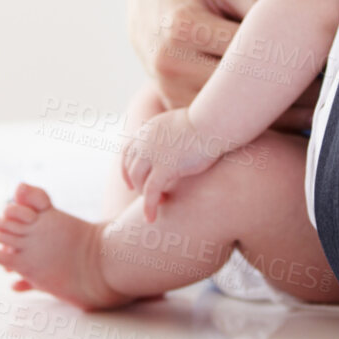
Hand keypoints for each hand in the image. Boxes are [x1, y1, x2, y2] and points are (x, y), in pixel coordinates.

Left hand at [120, 107, 223, 221]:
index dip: (127, 169)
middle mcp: (144, 142)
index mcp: (147, 130)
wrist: (212, 121)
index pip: (127, 152)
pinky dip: (148, 206)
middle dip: (137, 185)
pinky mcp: (164, 167)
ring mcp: (152, 155)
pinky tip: (150, 218)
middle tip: (148, 197)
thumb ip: (171, 134)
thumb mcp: (179, 122)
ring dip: (145, 196)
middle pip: (131, 169)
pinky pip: (150, 192)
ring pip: (139, 181)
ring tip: (158, 204)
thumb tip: (178, 140)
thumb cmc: (205, 122)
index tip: (131, 182)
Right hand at [126, 0, 321, 132]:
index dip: (291, 57)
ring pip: (233, 115)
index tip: (327, 63)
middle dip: (291, 92)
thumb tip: (303, 32)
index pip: (249, 49)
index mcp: (184, 24)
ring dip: (279, 116)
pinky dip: (256, 125)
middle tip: (332, 90)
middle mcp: (171, 61)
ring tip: (319, 109)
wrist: (144, 4)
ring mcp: (169, 90)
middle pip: (242, 88)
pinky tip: (292, 121)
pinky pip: (220, 125)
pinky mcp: (174, 110)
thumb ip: (259, 6)